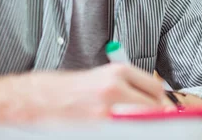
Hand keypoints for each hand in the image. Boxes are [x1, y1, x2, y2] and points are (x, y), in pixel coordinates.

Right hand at [0, 63, 166, 122]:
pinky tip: (121, 129)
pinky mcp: (97, 126)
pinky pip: (123, 129)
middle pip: (153, 106)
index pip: (156, 88)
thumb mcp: (101, 77)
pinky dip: (127, 129)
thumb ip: (128, 85)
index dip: (162, 102)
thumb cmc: (68, 89)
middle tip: (157, 121)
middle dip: (156, 115)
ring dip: (144, 123)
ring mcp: (105, 110)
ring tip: (141, 125)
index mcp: (117, 72)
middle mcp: (114, 88)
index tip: (165, 110)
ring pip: (141, 120)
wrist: (36, 99)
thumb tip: (154, 99)